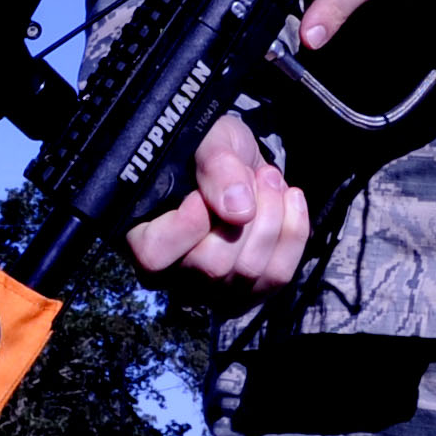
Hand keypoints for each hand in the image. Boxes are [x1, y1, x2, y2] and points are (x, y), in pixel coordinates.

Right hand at [123, 113, 308, 294]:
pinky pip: (278, 275)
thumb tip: (240, 210)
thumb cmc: (209, 149)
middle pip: (213, 265)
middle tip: (252, 174)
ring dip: (272, 216)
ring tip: (269, 178)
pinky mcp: (249, 294)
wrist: (237, 160)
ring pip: (251, 271)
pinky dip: (293, 231)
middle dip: (246, 211)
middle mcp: (173, 276)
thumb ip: (215, 167)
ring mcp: (212, 292)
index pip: (155, 254)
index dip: (187, 224)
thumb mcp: (208, 141)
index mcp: (142, 237)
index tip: (205, 189)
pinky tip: (291, 197)